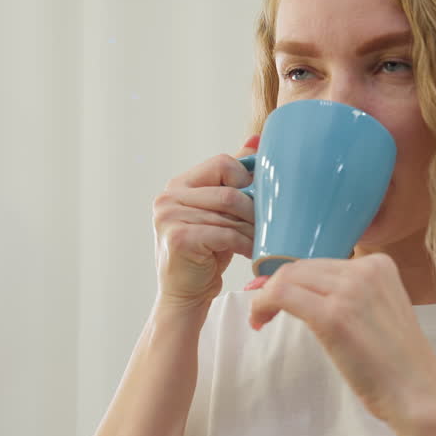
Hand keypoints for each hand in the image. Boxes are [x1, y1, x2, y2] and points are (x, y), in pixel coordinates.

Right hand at [151, 139, 257, 308]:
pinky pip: (225, 233)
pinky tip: (250, 252)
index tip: (257, 200)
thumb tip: (255, 140)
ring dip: (252, 228)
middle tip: (268, 224)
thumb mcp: (219, 212)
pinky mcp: (179, 238)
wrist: (184, 294)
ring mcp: (169, 217)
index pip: (222, 163)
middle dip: (253, 209)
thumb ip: (231, 179)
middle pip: (228, 190)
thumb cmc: (205, 253)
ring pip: (229, 212)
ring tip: (262, 239)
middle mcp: (168, 197)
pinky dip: (244, 243)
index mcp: (178, 184)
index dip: (246, 180)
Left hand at [246, 254, 435, 422]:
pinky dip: (263, 304)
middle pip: (301, 267)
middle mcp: (365, 270)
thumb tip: (298, 289)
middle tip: (262, 308)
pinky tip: (260, 321)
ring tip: (262, 318)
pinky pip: (282, 295)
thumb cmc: (397, 363)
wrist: (417, 392)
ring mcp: (350, 291)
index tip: (277, 297)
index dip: (294, 279)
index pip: (321, 263)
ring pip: (288, 277)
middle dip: (275, 285)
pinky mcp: (334, 315)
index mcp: (379, 265)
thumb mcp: (378, 311)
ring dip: (266, 296)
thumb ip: (349, 295)